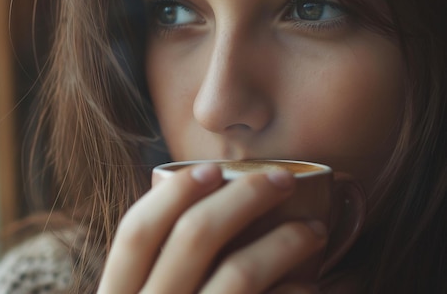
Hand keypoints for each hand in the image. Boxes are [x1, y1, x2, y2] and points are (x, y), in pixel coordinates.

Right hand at [97, 163, 326, 293]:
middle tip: (279, 179)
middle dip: (243, 196)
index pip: (136, 234)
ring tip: (314, 230)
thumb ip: (155, 280)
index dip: (173, 193)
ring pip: (239, 273)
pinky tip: (312, 288)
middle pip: (193, 238)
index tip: (211, 168)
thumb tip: (203, 217)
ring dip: (286, 241)